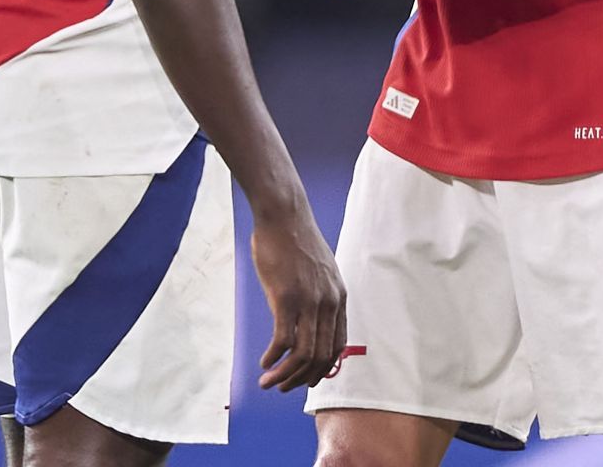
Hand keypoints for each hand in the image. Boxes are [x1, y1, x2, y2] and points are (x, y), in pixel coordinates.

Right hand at [250, 207, 346, 391]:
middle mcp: (328, 302)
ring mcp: (309, 301)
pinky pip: (283, 341)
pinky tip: (264, 363)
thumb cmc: (295, 241)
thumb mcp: (319, 270)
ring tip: (268, 382)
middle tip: (282, 387)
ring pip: (303, 354)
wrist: (284, 215)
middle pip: (321, 356)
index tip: (305, 379)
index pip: (337, 346)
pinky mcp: (286, 297)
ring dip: (284, 375)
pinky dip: (273, 358)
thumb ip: (319, 295)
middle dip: (301, 379)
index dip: (322, 368)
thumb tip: (308, 318)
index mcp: (338, 297)